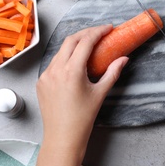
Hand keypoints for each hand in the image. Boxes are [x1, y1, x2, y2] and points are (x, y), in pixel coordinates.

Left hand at [31, 25, 127, 165]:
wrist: (62, 137)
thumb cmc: (82, 118)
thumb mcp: (100, 93)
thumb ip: (112, 73)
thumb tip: (123, 59)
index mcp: (71, 71)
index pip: (85, 42)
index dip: (98, 31)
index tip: (107, 28)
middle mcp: (55, 69)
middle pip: (70, 40)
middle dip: (86, 33)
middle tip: (99, 33)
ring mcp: (45, 75)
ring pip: (61, 50)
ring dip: (75, 44)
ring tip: (89, 46)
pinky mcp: (41, 82)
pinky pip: (54, 62)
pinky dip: (65, 57)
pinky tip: (75, 62)